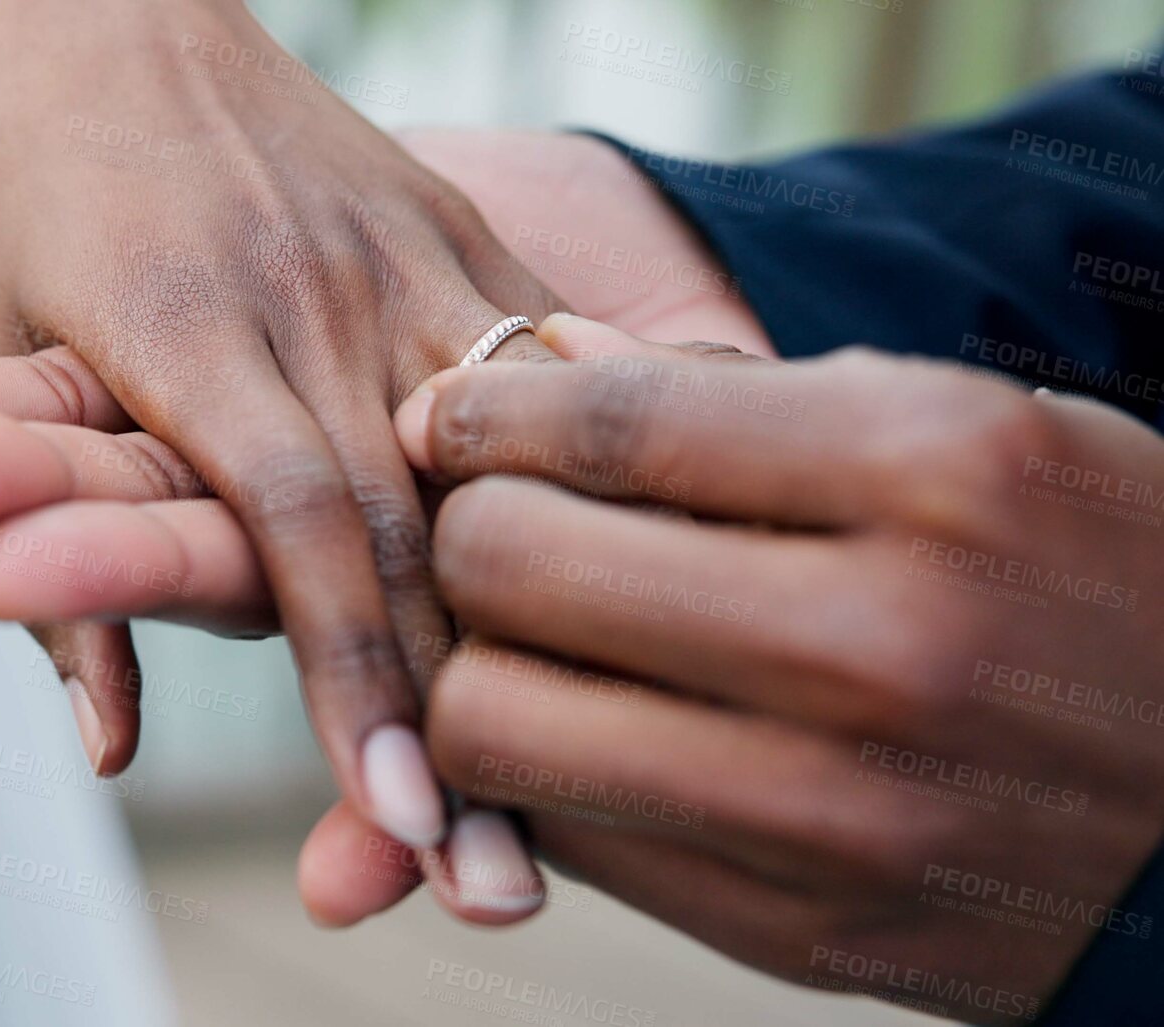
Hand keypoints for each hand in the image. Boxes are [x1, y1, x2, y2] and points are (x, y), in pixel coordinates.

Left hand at [0, 0, 584, 848]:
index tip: (393, 810)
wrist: (110, 2)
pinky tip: (681, 589)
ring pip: (506, 461)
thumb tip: (104, 750)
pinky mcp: (463, 229)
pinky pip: (552, 368)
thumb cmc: (32, 185)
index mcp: (182, 317)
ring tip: (604, 770)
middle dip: (463, 706)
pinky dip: (607, 485)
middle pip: (415, 520)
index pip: (288, 520)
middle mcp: (313, 287)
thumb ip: (54, 560)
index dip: (348, 670)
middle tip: (499, 869)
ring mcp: (407, 250)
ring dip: (554, 624)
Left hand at [402, 317, 1163, 1023]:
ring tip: (533, 636)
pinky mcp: (798, 933)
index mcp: (938, 471)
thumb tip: (535, 352)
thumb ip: (742, 398)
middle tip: (492, 524)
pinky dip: (545, 774)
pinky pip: (566, 838)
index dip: (482, 410)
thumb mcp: (973, 436)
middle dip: (466, 529)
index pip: (609, 424)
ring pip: (495, 722)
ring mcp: (839, 810)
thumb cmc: (1090, 581)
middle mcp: (882, 642)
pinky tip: (595, 728)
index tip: (444, 416)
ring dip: (477, 665)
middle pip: (510, 564)